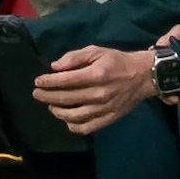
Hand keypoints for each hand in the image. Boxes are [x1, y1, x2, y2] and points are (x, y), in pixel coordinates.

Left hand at [34, 46, 156, 134]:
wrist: (142, 76)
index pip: (65, 80)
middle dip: (47, 96)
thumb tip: (54, 67)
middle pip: (66, 98)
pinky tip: (67, 119)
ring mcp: (104, 109)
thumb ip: (75, 57)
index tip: (38, 82)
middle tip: (37, 94)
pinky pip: (86, 127)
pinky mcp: (109, 118)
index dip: (48, 82)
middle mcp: (99, 94)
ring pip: (74, 116)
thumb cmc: (117, 61)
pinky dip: (73, 126)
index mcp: (96, 75)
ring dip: (58, 112)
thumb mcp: (96, 51)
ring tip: (51, 106)